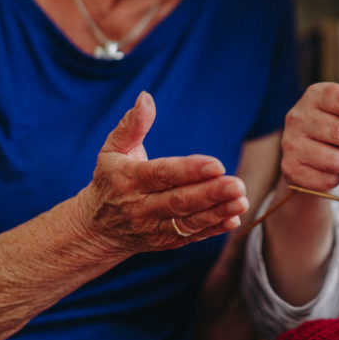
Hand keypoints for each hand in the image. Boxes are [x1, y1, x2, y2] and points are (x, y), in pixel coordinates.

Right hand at [77, 92, 248, 252]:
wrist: (96, 228)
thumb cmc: (111, 178)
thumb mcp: (113, 149)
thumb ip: (133, 125)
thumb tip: (146, 97)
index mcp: (129, 180)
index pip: (162, 174)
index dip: (190, 170)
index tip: (217, 165)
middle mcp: (140, 207)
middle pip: (179, 201)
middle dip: (211, 193)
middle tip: (237, 185)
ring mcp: (153, 228)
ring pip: (188, 221)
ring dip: (218, 212)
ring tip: (242, 201)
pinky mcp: (164, 242)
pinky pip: (191, 236)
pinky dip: (213, 230)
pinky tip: (233, 219)